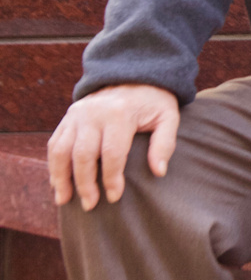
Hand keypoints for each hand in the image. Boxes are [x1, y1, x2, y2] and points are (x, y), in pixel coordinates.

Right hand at [47, 84, 179, 211]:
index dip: (111, 178)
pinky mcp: (68, 117)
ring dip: (61, 178)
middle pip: (82, 155)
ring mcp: (77, 114)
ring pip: (61, 151)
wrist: (134, 74)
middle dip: (84, 184)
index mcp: (119, 113)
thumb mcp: (168, 116)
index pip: (112, 153)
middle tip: (90, 205)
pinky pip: (55, 143)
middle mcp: (93, 113)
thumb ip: (165, 143)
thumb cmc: (153, 101)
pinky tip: (57, 183)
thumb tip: (159, 172)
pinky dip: (53, 165)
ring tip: (65, 200)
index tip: (115, 197)